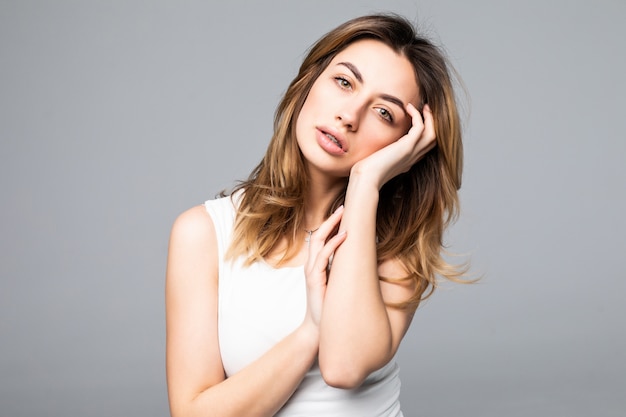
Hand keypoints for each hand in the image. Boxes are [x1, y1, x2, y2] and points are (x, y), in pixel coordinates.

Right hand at [302, 206, 346, 327]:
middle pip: (318, 234)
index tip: (344, 213)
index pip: (321, 238)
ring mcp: (312, 271)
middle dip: (331, 219)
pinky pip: (323, 257)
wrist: (317, 330)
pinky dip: (334, 243)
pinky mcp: (314, 279)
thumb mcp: (336, 285)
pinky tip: (345, 235)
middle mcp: (312, 265)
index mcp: (316, 265)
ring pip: (318, 241)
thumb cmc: (329, 308)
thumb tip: (359, 260)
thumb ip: (341, 271)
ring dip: (331, 225)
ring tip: (343, 213)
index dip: (331, 225)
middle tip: (344, 206)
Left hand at [352, 103, 436, 188]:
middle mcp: (412, 158)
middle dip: (432, 124)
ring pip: (432, 133)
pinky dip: (417, 116)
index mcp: (407, 162)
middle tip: (425, 110)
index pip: (423, 148)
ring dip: (429, 118)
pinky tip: (409, 108)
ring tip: (423, 106)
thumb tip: (375, 152)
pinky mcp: (407, 147)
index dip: (425, 134)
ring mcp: (412, 152)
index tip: (419, 121)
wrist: (367, 179)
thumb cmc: (367, 173)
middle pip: (432, 140)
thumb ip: (381, 157)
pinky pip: (420, 127)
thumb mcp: (377, 164)